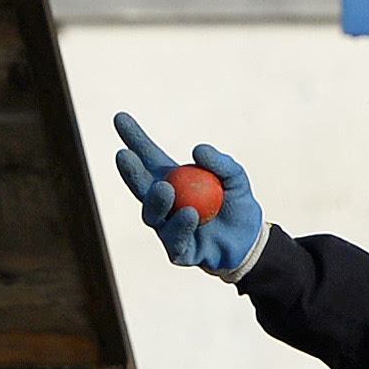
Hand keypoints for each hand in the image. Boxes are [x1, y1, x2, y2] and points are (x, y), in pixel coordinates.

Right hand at [111, 114, 267, 279]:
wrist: (248, 242)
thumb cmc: (237, 204)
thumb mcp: (235, 177)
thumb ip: (220, 162)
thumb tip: (197, 150)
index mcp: (171, 178)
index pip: (147, 156)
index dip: (133, 138)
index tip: (120, 118)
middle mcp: (163, 201)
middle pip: (140, 185)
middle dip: (130, 170)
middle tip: (124, 156)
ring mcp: (166, 226)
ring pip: (152, 213)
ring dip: (156, 200)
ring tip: (166, 189)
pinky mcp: (177, 249)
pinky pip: (173, 238)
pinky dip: (180, 225)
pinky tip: (189, 214)